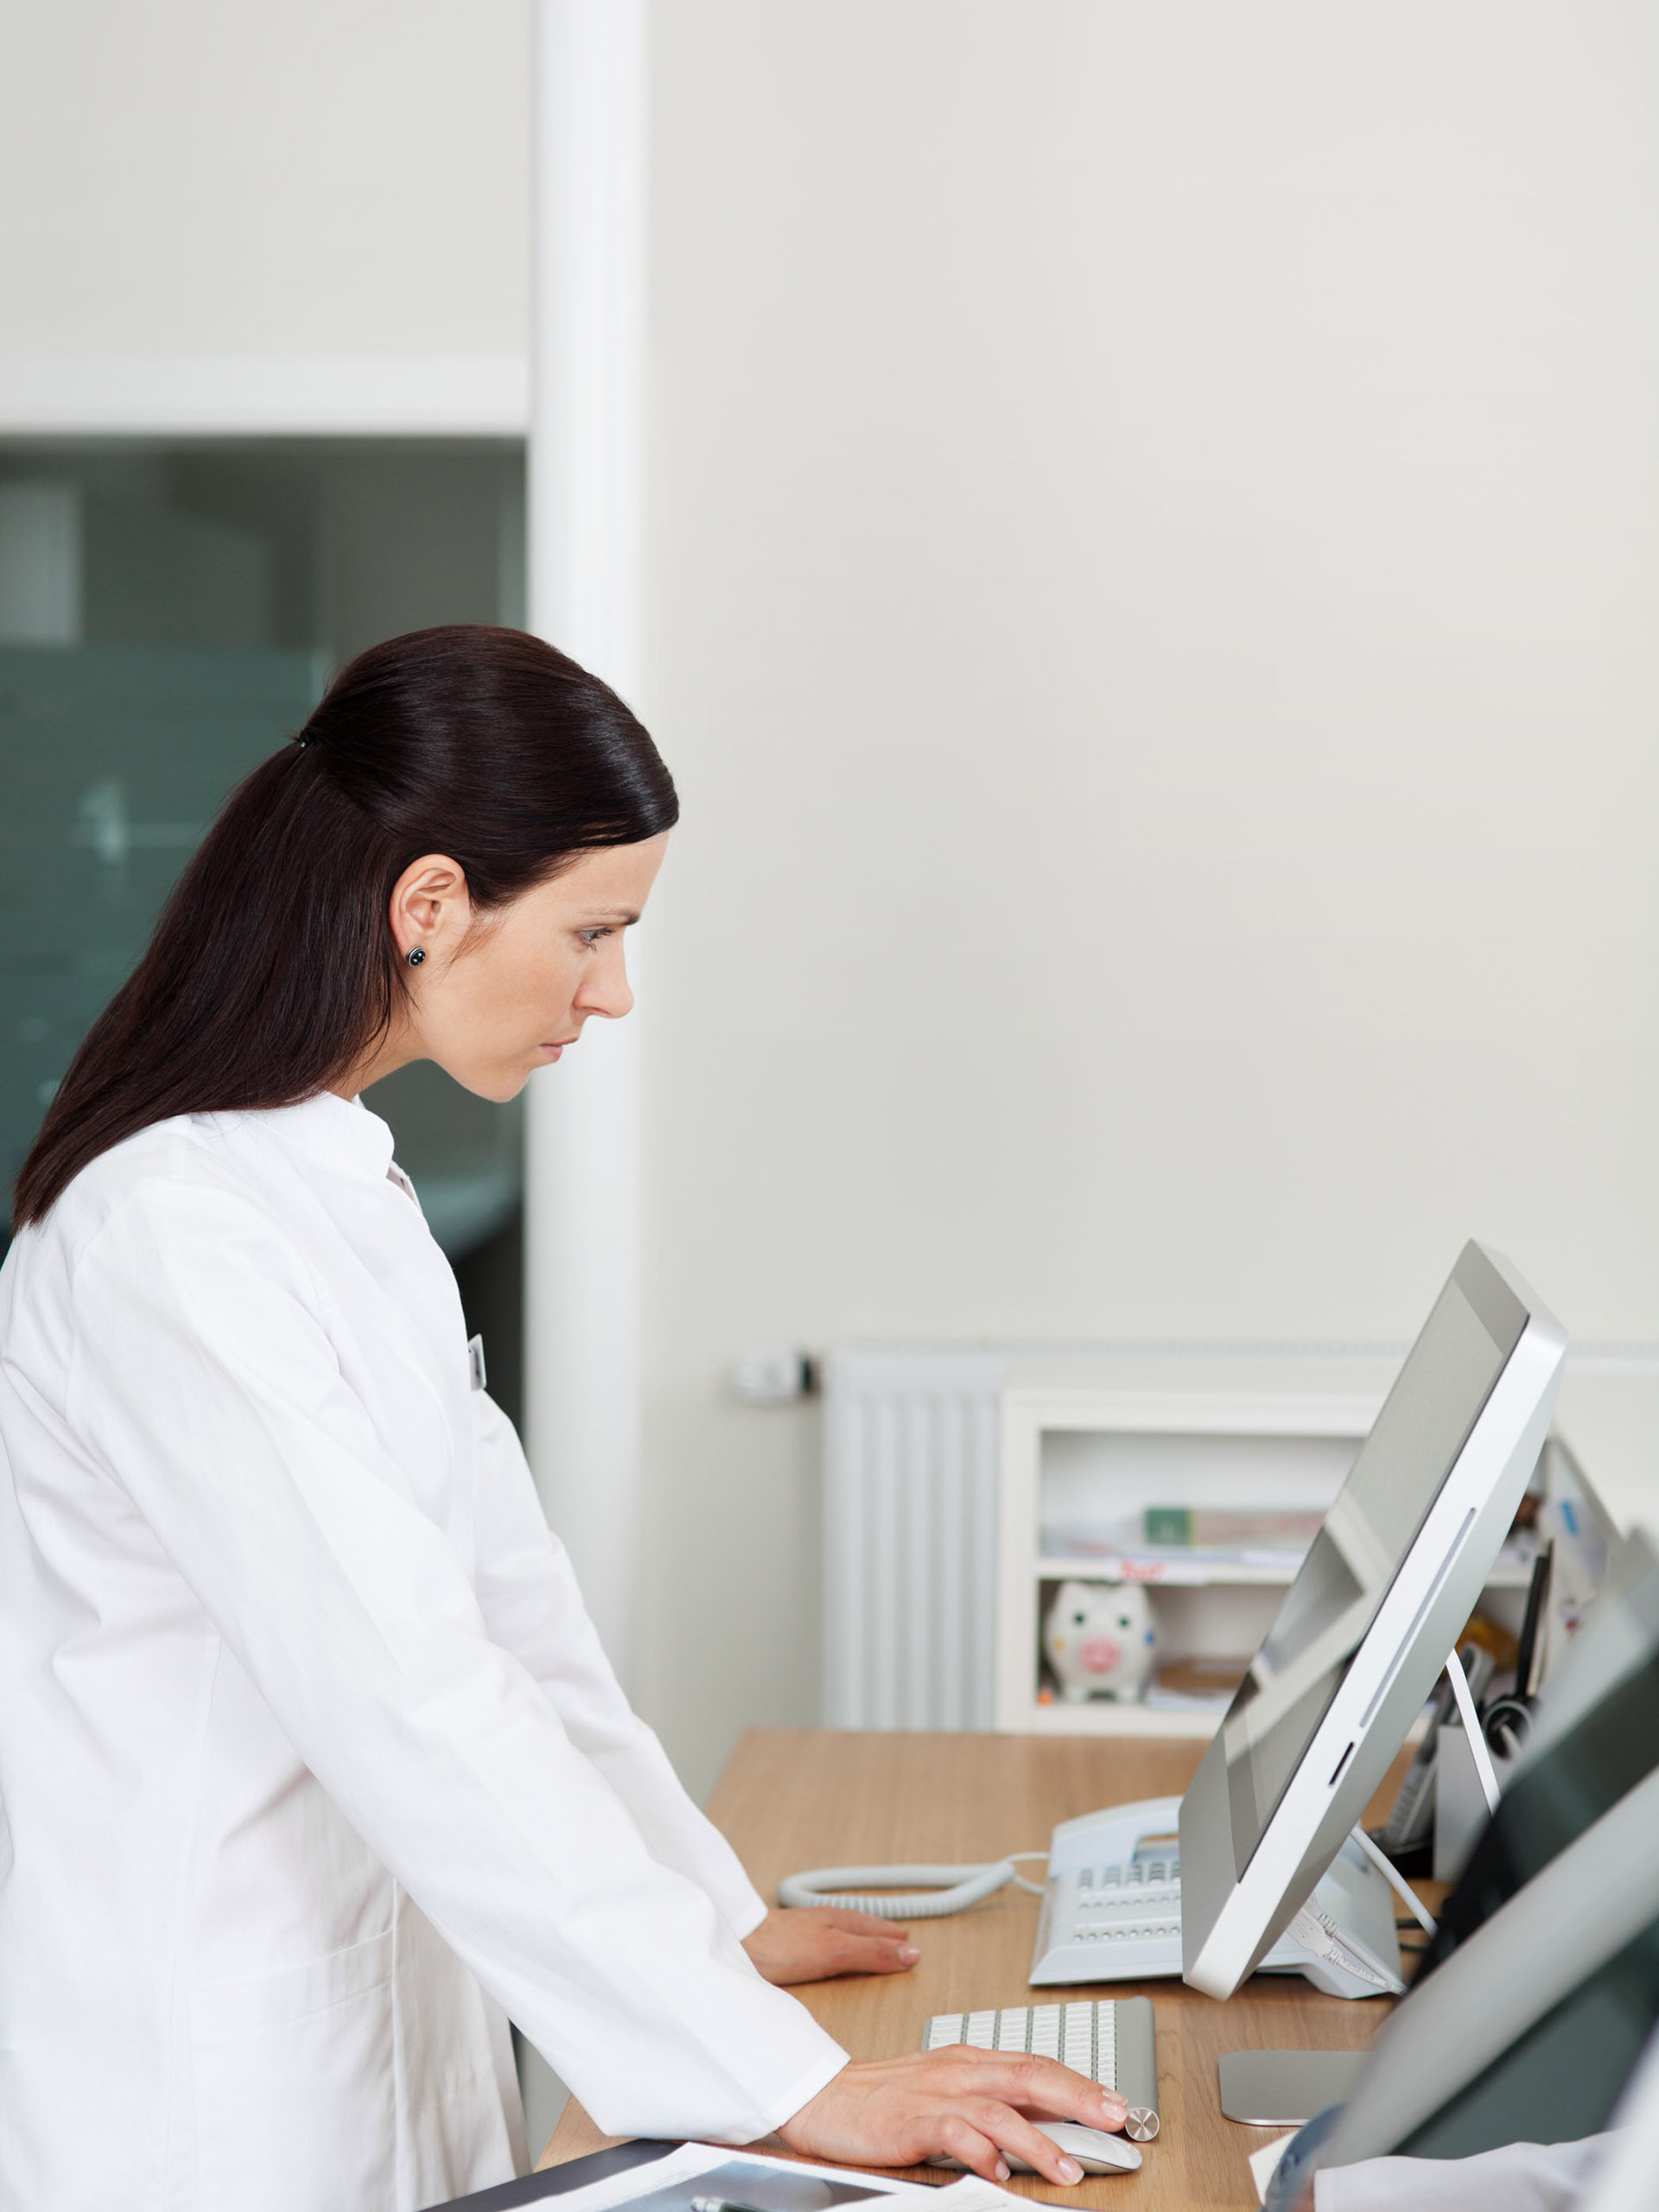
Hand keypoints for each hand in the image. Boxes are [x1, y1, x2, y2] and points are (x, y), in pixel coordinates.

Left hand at [741, 1906, 918, 1985]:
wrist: (738, 1944)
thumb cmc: (782, 1946)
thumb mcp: (836, 1951)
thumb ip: (873, 1952)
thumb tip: (910, 1953)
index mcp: (839, 1921)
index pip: (876, 1930)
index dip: (894, 1940)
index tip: (911, 1947)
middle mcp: (824, 1922)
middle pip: (861, 1927)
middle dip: (881, 1934)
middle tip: (898, 1939)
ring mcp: (806, 1929)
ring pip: (843, 1931)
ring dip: (860, 1937)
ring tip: (869, 1941)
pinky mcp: (789, 1941)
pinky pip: (824, 1939)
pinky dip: (838, 1943)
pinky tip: (829, 1948)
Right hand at [778, 2049, 1129, 2185]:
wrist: (822, 2096)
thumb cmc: (883, 2098)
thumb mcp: (944, 2090)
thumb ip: (989, 2101)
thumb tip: (1041, 2122)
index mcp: (969, 2060)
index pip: (1035, 2064)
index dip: (1080, 2083)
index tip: (1116, 2104)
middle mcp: (958, 2069)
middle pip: (1029, 2075)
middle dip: (1078, 2097)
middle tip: (1115, 2119)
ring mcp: (935, 2092)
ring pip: (999, 2108)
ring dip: (1039, 2140)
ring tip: (1068, 2170)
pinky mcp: (911, 2119)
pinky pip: (954, 2133)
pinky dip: (981, 2152)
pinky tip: (999, 2173)